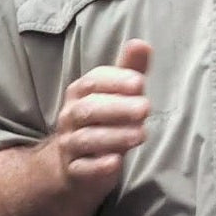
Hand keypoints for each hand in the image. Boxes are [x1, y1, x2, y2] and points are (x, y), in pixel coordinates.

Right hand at [51, 39, 151, 185]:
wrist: (72, 163)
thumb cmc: (101, 119)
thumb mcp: (115, 94)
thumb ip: (129, 69)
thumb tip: (141, 44)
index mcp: (80, 93)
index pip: (93, 82)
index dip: (115, 81)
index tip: (140, 82)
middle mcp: (71, 117)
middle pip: (89, 110)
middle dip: (118, 108)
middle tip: (145, 108)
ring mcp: (70, 145)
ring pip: (86, 139)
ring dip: (114, 136)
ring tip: (140, 134)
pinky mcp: (75, 171)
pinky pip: (82, 169)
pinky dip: (97, 166)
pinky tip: (115, 162)